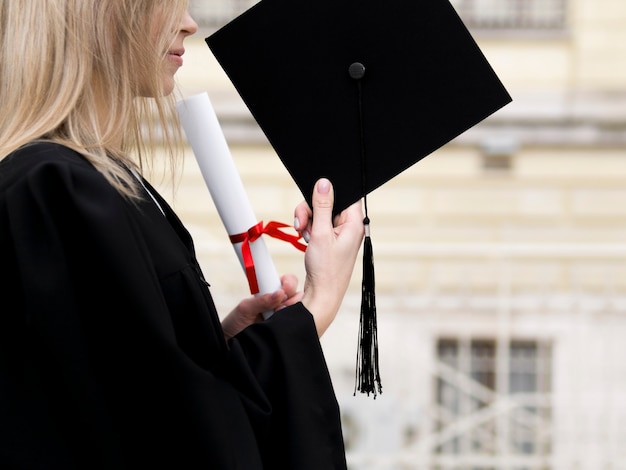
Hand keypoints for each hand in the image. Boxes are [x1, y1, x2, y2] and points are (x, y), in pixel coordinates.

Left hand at [221, 274, 301, 340]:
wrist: (232, 343)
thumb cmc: (236, 323)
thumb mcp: (245, 308)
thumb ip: (262, 300)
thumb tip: (280, 293)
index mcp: (271, 293)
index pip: (289, 281)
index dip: (289, 283)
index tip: (283, 289)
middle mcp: (281, 304)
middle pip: (299, 295)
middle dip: (292, 299)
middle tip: (277, 308)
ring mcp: (285, 317)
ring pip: (301, 310)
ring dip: (291, 312)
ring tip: (276, 319)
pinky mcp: (288, 331)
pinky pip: (299, 325)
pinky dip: (294, 325)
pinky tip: (281, 328)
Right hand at [294, 178, 363, 336]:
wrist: (321, 295)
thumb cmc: (326, 271)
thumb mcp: (321, 234)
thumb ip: (322, 206)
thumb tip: (324, 183)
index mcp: (354, 223)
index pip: (344, 194)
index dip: (327, 194)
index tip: (313, 201)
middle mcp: (349, 227)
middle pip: (328, 203)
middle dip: (311, 210)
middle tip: (302, 223)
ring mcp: (340, 234)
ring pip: (320, 214)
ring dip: (308, 221)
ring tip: (304, 235)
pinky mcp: (331, 241)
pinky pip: (318, 226)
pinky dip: (309, 230)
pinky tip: (306, 239)